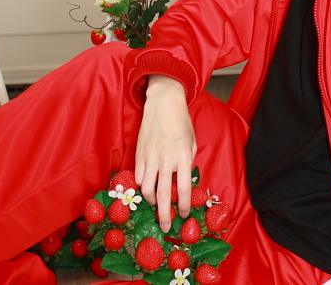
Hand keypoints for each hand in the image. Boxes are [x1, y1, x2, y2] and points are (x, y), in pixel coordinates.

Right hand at [136, 75, 195, 231]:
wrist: (163, 103)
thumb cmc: (181, 122)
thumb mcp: (192, 142)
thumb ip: (188, 162)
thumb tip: (183, 179)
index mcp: (183, 157)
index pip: (182, 189)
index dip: (182, 206)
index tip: (184, 215)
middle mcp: (166, 160)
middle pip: (162, 196)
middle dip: (164, 216)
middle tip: (166, 227)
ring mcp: (150, 158)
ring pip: (145, 189)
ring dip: (151, 201)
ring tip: (156, 205)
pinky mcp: (139, 154)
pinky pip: (138, 177)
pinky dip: (141, 186)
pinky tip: (146, 188)